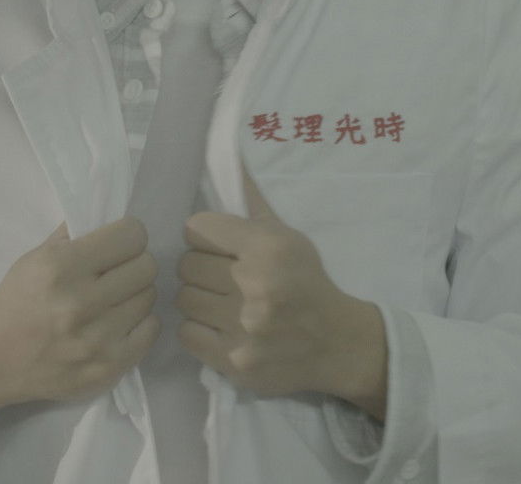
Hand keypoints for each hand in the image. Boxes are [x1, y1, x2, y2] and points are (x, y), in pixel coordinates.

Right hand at [0, 216, 159, 413]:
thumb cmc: (18, 301)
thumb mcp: (36, 257)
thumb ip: (74, 234)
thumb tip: (111, 214)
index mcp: (61, 268)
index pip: (131, 236)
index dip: (127, 235)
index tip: (118, 243)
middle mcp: (81, 303)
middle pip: (147, 266)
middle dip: (134, 263)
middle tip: (118, 271)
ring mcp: (97, 340)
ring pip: (150, 297)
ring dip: (135, 293)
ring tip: (114, 298)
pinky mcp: (109, 367)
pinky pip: (152, 329)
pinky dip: (140, 322)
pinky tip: (119, 321)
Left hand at [175, 165, 386, 413]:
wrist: (337, 344)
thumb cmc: (307, 282)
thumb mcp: (288, 236)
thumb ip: (252, 201)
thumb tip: (230, 157)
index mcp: (267, 247)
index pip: (196, 228)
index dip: (205, 237)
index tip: (219, 247)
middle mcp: (253, 285)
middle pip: (186, 265)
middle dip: (200, 268)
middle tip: (221, 277)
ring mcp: (242, 328)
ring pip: (183, 299)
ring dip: (198, 298)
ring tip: (221, 301)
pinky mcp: (233, 362)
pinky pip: (186, 333)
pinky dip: (199, 329)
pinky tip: (220, 326)